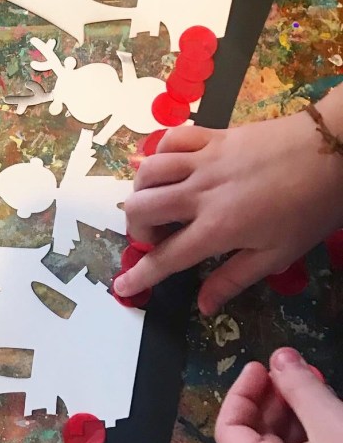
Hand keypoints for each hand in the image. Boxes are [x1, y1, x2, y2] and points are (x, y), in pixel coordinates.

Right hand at [114, 106, 342, 314]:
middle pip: (142, 209)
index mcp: (218, 228)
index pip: (166, 257)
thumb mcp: (278, 254)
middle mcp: (200, 193)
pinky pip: (169, 140)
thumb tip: (204, 306)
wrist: (333, 151)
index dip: (140, 275)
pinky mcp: (210, 137)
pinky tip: (169, 167)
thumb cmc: (310, 207)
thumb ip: (234, 279)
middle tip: (155, 238)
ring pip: (148, 172)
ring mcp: (203, 161)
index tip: (121, 287)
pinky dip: (160, 153)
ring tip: (157, 203)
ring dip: (142, 191)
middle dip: (136, 229)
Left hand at [215, 348, 342, 442]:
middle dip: (272, 400)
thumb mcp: (334, 425)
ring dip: (293, 417)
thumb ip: (302, 388)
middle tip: (292, 370)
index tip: (261, 366)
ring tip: (314, 383)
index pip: (228, 431)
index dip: (241, 393)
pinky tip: (327, 415)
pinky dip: (309, 441)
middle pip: (254, 441)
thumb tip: (280, 356)